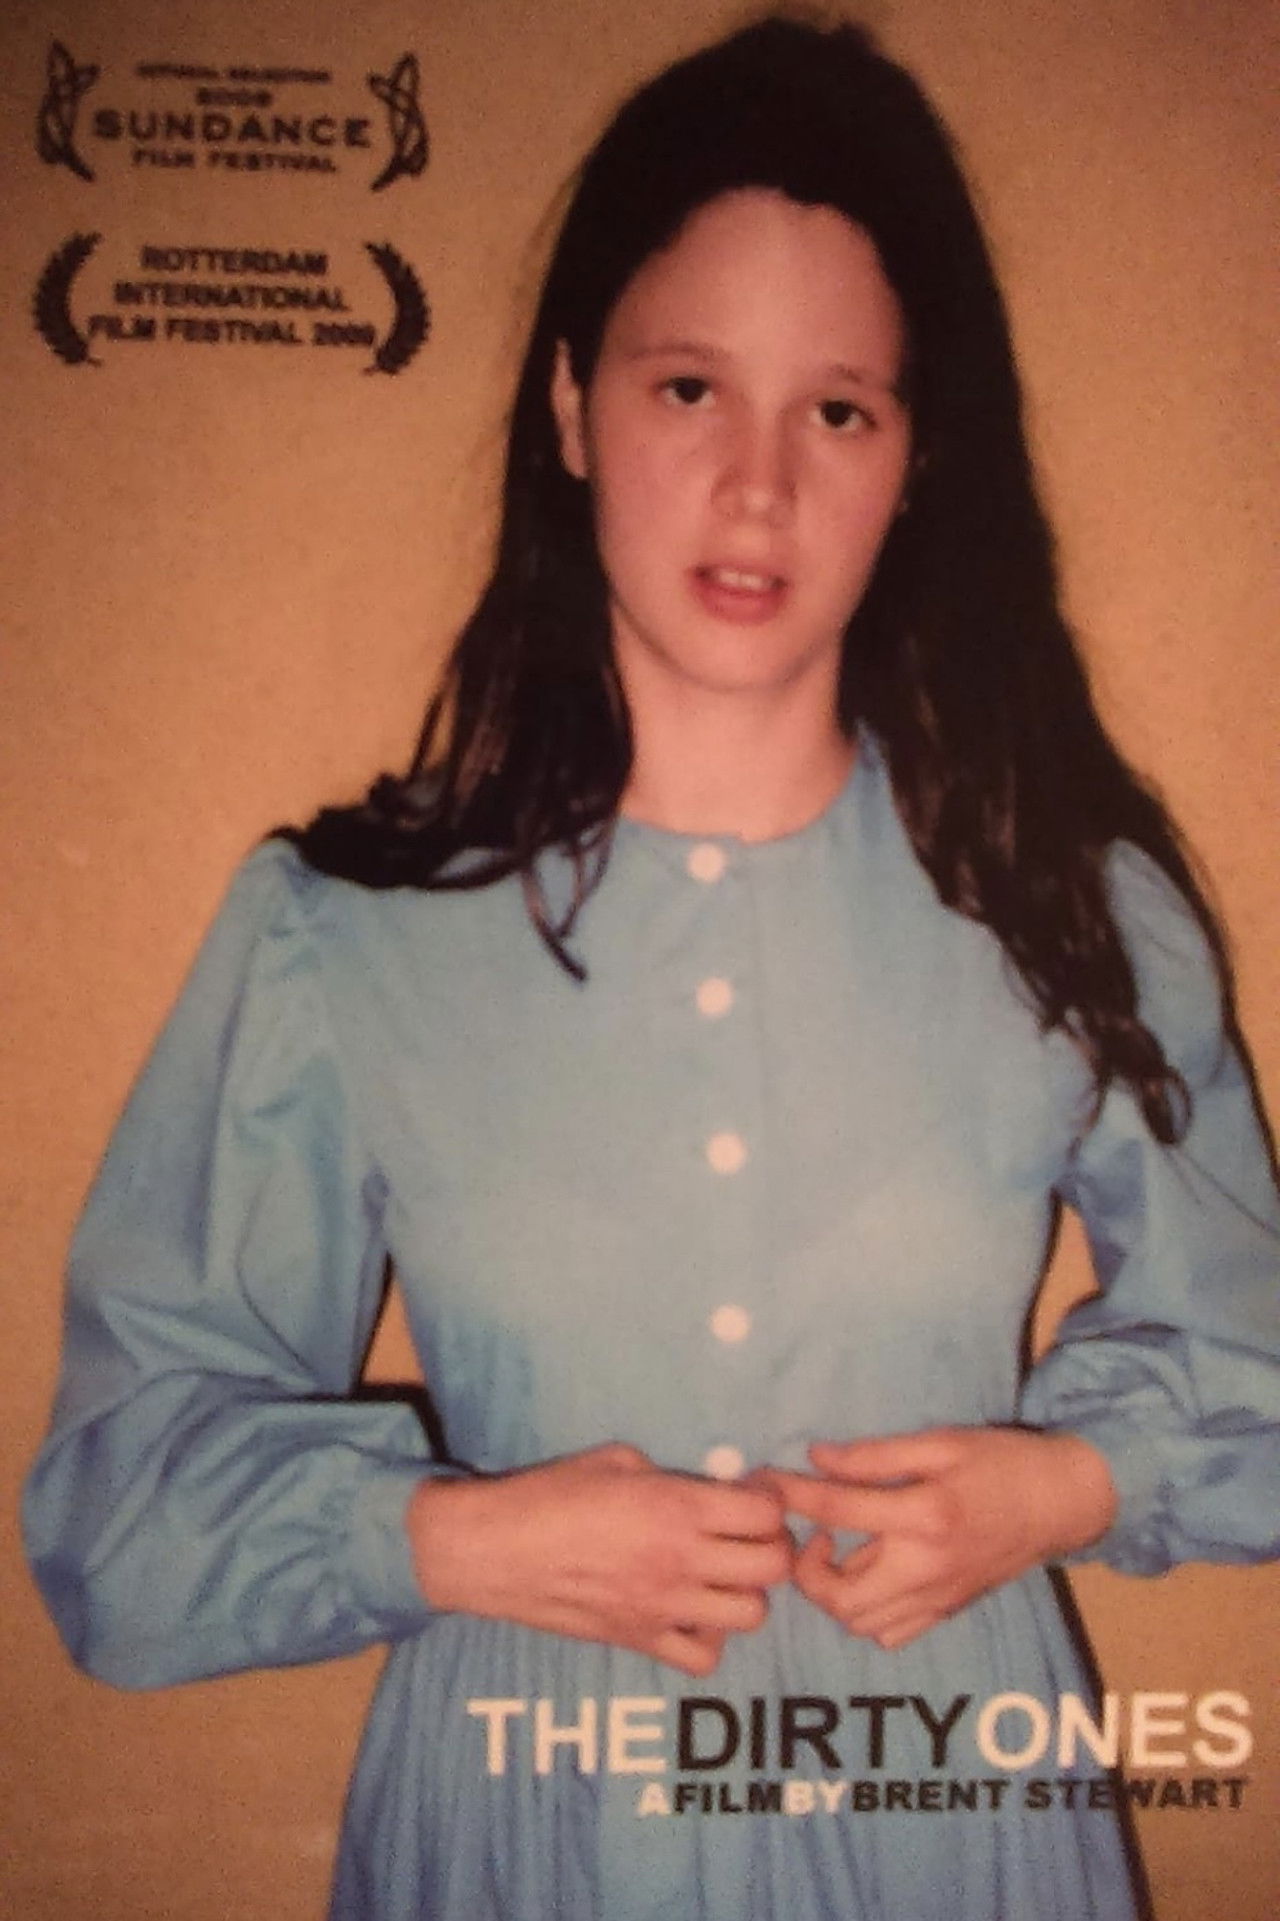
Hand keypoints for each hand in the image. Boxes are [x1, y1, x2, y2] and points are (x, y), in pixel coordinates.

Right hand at [406, 1442, 792, 1674]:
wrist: (495, 1550)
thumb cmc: (550, 1494)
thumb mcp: (616, 1462)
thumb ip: (669, 1477)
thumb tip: (705, 1490)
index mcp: (677, 1507)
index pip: (765, 1514)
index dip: (770, 1501)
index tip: (753, 1495)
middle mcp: (681, 1560)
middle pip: (772, 1568)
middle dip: (773, 1547)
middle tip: (750, 1536)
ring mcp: (663, 1607)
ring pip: (750, 1615)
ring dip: (747, 1593)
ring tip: (723, 1576)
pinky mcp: (641, 1641)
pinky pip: (704, 1657)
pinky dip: (709, 1637)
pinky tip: (691, 1613)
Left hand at [763, 1427, 1116, 1648]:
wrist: (1061, 1502)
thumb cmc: (1000, 1463)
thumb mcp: (939, 1442)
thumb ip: (875, 1455)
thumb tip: (817, 1458)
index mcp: (923, 1516)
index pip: (836, 1509)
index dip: (790, 1493)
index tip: (762, 1482)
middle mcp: (927, 1568)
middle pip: (839, 1596)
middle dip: (806, 1568)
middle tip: (810, 1531)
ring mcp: (938, 1598)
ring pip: (861, 1622)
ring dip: (834, 1592)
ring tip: (838, 1550)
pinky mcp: (947, 1611)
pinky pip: (890, 1632)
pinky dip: (866, 1611)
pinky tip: (869, 1572)